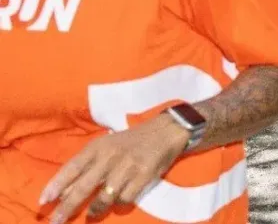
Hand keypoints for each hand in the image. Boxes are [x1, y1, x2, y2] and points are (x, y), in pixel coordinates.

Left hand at [39, 114, 188, 223]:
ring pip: (103, 198)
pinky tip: (119, 201)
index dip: (56, 185)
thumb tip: (65, 192)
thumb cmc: (131, 141)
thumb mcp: (106, 146)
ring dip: (95, 210)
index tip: (43, 201)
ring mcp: (127, 167)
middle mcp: (110, 157)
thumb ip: (87, 166)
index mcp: (98, 147)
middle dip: (67, 208)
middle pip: (82, 187)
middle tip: (56, 221)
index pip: (71, 168)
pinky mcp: (143, 176)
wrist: (165, 131)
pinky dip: (120, 204)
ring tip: (92, 214)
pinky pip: (125, 199)